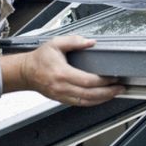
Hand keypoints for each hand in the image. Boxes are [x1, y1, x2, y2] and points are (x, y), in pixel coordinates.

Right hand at [0, 36, 123, 106]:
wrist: (25, 72)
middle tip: (120, 88)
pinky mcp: (62, 100)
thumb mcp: (55, 43)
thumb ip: (74, 41)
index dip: (103, 81)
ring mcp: (62, 96)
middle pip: (90, 94)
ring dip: (103, 99)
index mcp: (62, 74)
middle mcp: (62, 87)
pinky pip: (80, 104)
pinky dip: (93, 102)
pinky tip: (102, 98)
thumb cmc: (39, 58)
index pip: (87, 81)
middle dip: (108, 92)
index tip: (114, 77)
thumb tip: (91, 42)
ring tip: (115, 93)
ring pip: (86, 102)